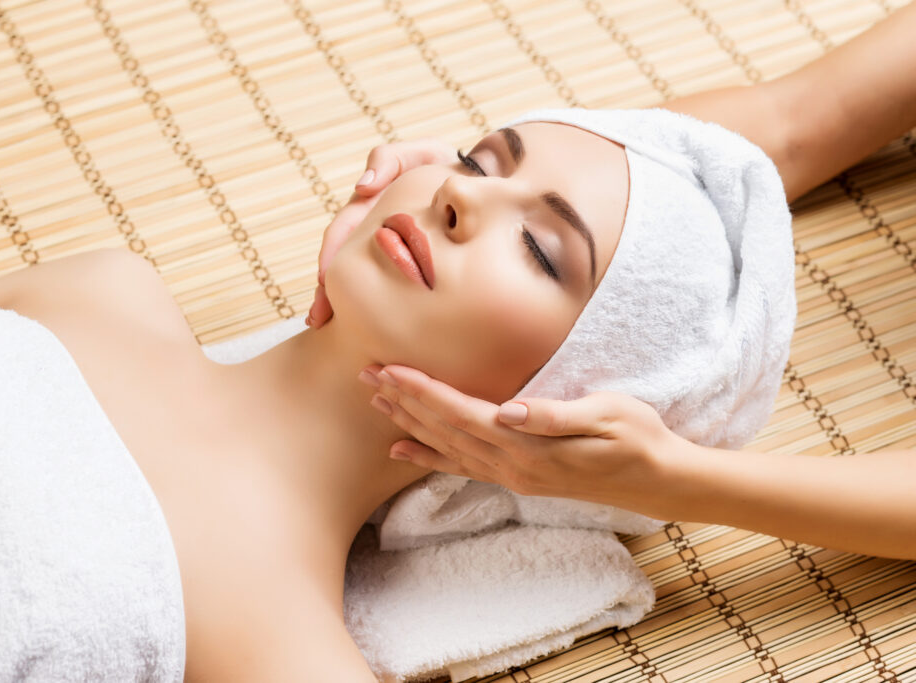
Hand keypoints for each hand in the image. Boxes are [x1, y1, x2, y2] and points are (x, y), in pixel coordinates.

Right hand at [306, 138, 455, 327]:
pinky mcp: (411, 271)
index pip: (343, 234)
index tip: (324, 279)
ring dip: (344, 306)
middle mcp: (375, 235)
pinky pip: (391, 293)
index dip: (330, 255)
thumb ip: (389, 160)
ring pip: (363, 282)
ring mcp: (392, 254)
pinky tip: (374, 336)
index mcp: (371, 210)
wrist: (489, 188)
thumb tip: (363, 186)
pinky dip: (379, 312)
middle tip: (319, 317)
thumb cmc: (450, 168)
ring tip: (331, 330)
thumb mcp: (420, 155)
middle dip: (328, 291)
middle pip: (344, 264)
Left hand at [360, 364, 688, 515]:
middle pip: (444, 429)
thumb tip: (509, 410)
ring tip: (376, 403)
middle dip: (403, 401)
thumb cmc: (637, 438)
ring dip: (410, 424)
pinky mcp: (518, 477)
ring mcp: (513, 475)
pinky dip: (428, 456)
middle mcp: (513, 465)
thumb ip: (555, 416)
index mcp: (529, 445)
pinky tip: (402, 450)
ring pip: (447, 448)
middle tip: (365, 376)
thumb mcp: (606, 416)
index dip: (424, 391)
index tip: (390, 369)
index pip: (462, 413)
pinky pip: (462, 467)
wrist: (658, 481)